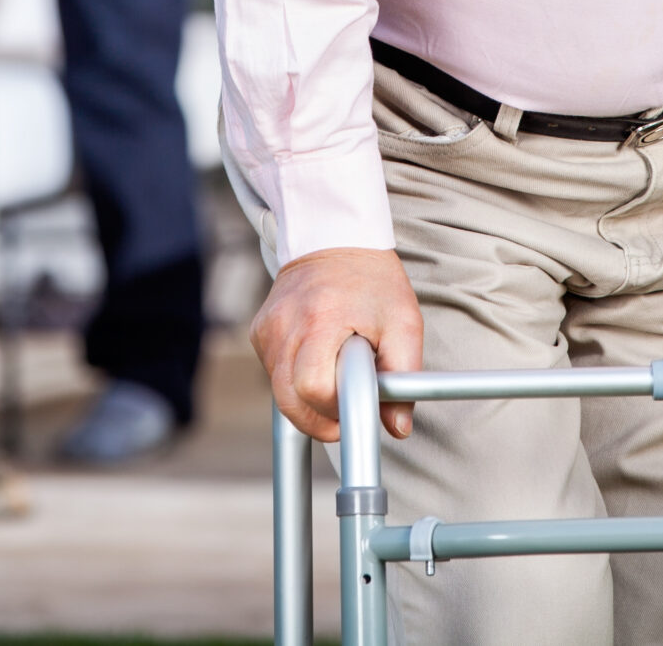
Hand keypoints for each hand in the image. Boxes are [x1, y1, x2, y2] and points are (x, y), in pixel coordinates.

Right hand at [249, 247, 422, 442]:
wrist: (334, 237)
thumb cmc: (373, 280)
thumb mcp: (403, 322)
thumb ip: (404, 376)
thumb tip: (397, 426)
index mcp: (322, 319)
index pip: (314, 389)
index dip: (336, 411)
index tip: (354, 412)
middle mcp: (286, 325)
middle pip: (288, 401)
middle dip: (318, 418)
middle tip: (345, 411)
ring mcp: (267, 329)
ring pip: (279, 392)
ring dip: (308, 398)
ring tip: (335, 375)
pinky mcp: (259, 332)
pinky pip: (273, 374)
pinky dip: (295, 378)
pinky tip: (317, 358)